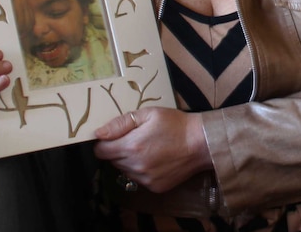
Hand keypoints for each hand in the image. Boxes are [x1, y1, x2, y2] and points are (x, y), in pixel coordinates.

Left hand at [94, 107, 212, 192]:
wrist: (201, 143)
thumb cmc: (176, 124)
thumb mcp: (149, 114)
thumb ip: (121, 123)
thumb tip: (98, 133)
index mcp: (131, 146)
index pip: (101, 151)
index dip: (105, 142)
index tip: (116, 136)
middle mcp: (135, 166)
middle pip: (112, 161)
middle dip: (119, 150)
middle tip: (137, 139)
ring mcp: (145, 179)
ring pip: (125, 171)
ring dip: (130, 161)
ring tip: (149, 149)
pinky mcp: (155, 187)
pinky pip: (139, 179)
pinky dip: (143, 170)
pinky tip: (157, 160)